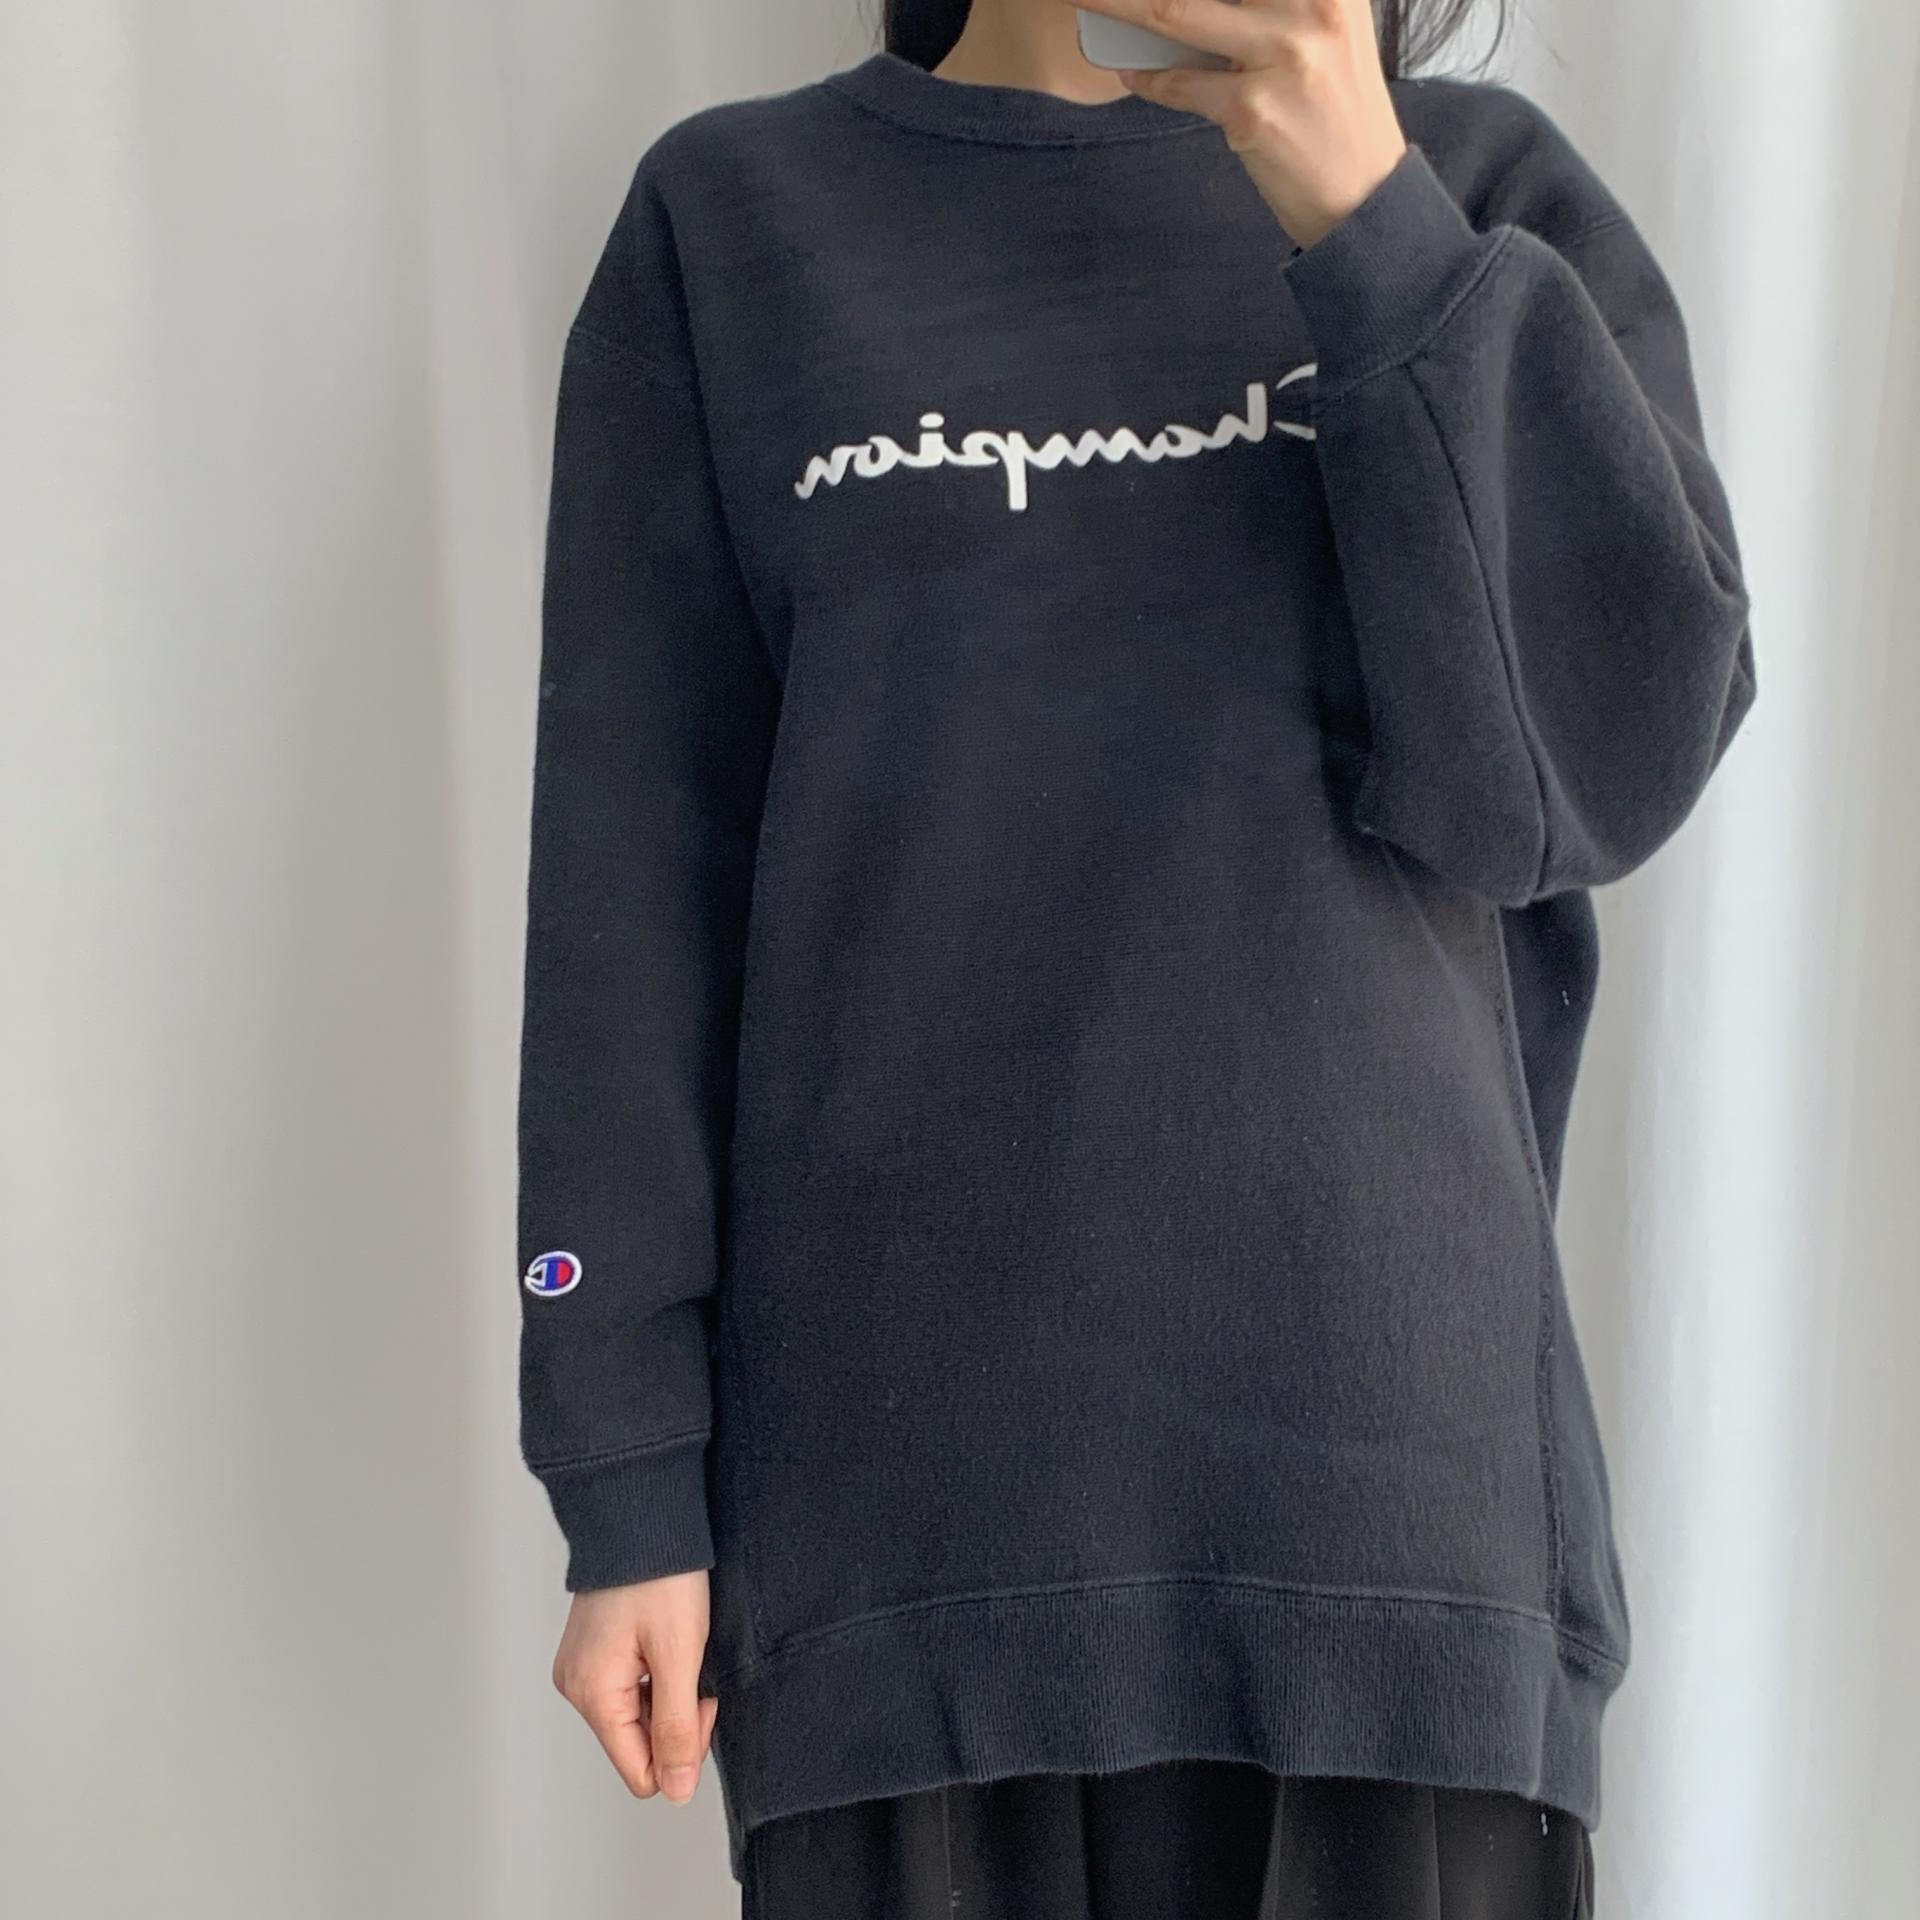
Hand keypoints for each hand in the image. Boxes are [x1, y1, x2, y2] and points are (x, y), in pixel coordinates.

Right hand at [551, 1570, 717, 1803]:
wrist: (643, 1515)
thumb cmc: (661, 1575)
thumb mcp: (680, 1654)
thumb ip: (678, 1728)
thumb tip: (676, 1790)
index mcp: (593, 1695)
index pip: (641, 1772)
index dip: (683, 1748)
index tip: (702, 1699)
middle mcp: (578, 1687)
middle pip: (638, 1744)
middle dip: (677, 1717)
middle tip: (696, 1667)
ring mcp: (583, 1667)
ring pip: (637, 1716)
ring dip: (669, 1694)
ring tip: (681, 1646)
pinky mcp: (594, 1651)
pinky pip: (630, 1688)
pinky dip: (657, 1674)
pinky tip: (667, 1640)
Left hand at [1065, 0, 1408, 247]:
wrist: (1363, 192)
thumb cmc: (1333, 105)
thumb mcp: (1325, 28)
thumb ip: (1271, 2)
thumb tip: (1178, 4)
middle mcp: (1310, 5)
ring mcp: (1281, 58)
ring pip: (1173, 13)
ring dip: (1116, 4)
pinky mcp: (1253, 112)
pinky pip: (1179, 85)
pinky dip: (1147, 77)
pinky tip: (1132, 70)